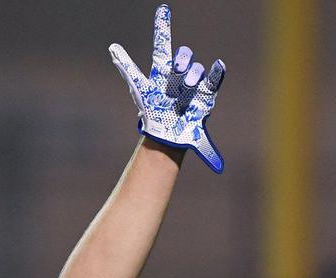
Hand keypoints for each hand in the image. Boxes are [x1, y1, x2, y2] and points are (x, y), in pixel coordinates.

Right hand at [109, 4, 225, 172]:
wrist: (168, 128)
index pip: (213, 79)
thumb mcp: (196, 140)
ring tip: (177, 66)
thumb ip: (208, 151)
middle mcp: (187, 81)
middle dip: (191, 71)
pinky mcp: (152, 82)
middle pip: (192, 68)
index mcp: (201, 93)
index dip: (217, 72)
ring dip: (179, 60)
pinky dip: (124, 61)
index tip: (220, 65)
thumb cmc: (184, 131)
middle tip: (187, 82)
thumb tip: (220, 169)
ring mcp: (169, 78)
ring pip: (176, 62)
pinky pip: (138, 68)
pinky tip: (115, 49)